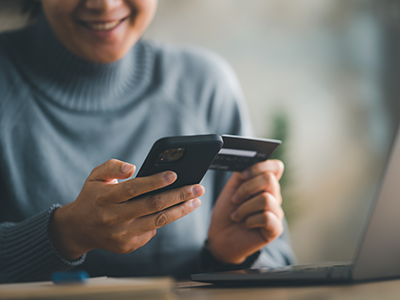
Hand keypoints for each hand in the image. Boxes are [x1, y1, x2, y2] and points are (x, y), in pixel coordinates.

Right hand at [49, 159, 203, 260]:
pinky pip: (151, 231)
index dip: (155, 181)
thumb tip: (132, 168)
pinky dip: (163, 220)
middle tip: (198, 188)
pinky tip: (173, 211)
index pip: (134, 189)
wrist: (78, 229)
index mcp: (106, 197)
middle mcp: (114, 217)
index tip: (174, 174)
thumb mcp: (95, 176)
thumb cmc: (93, 197)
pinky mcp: (127, 246)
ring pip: (158, 221)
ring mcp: (122, 234)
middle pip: (153, 206)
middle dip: (179, 196)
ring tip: (196, 200)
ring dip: (180, 210)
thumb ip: (112, 166)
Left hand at [207, 160, 283, 263]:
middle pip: (269, 179)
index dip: (261, 166)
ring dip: (244, 208)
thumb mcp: (231, 188)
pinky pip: (267, 217)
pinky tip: (245, 224)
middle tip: (235, 199)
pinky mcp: (276, 228)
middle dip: (246, 188)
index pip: (276, 167)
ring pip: (266, 199)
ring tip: (236, 216)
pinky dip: (250, 220)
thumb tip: (248, 162)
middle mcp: (273, 196)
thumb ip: (241, 173)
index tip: (242, 175)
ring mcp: (276, 212)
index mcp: (264, 184)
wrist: (220, 236)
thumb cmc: (227, 211)